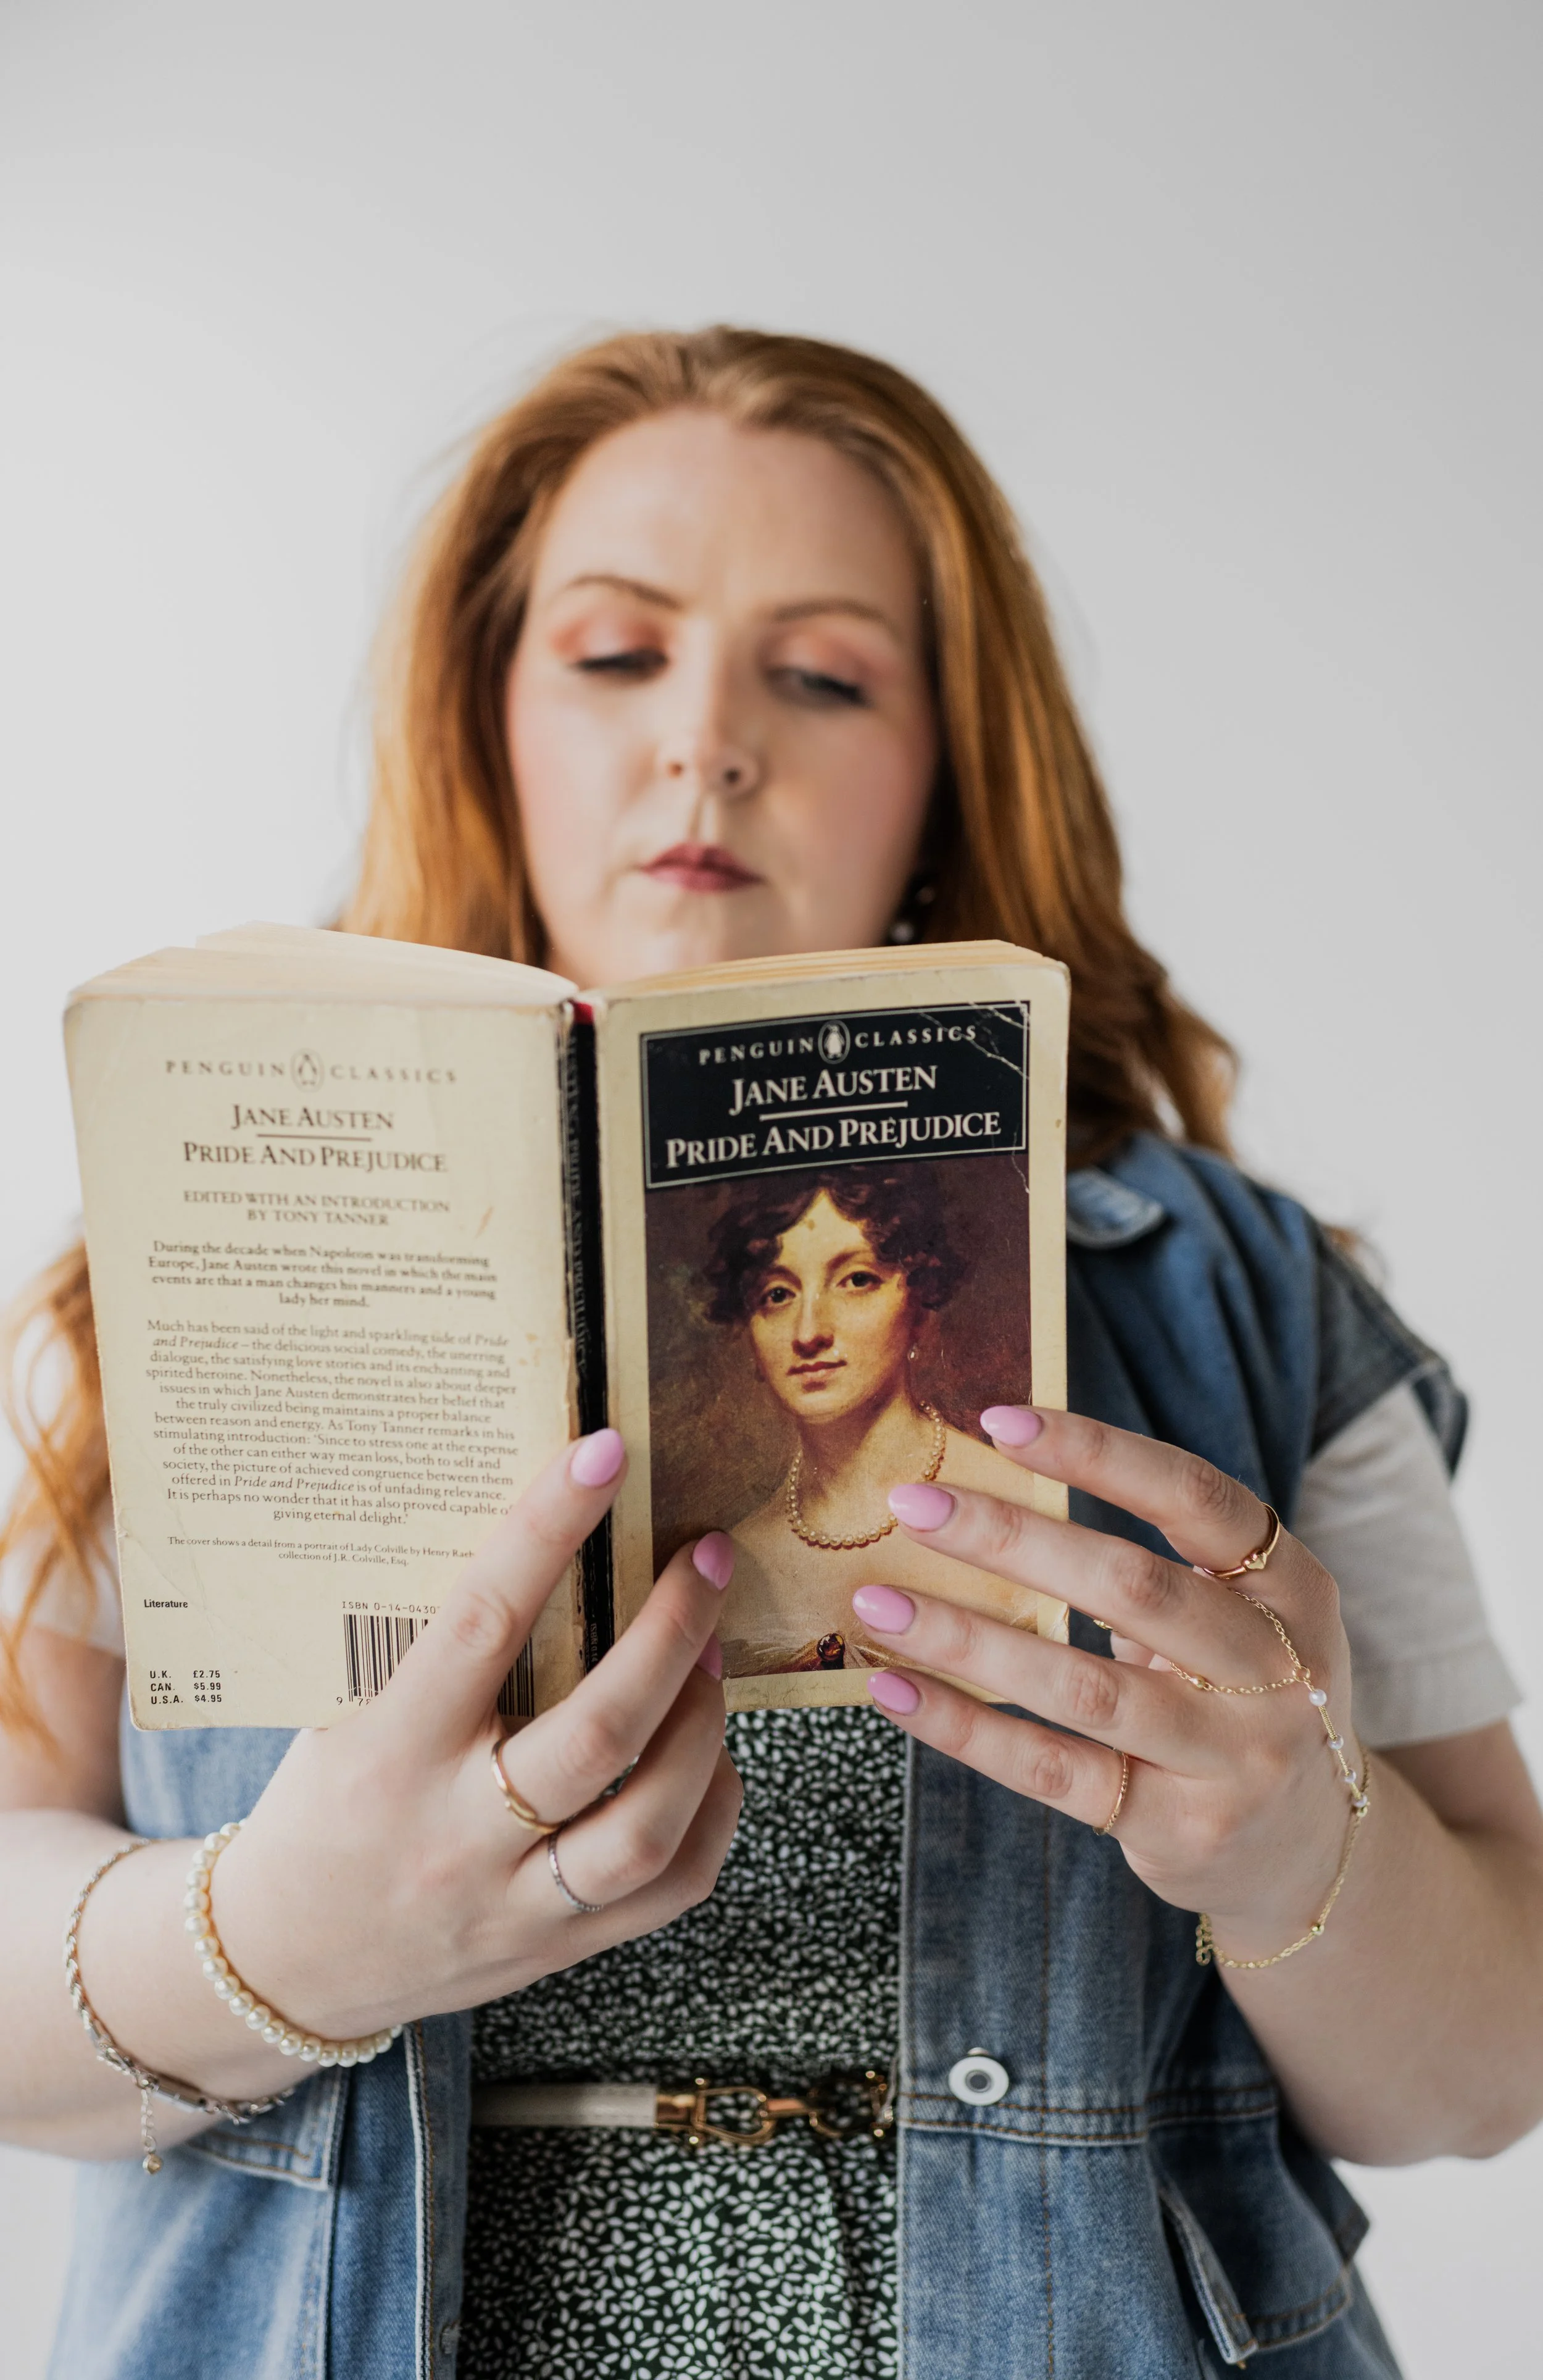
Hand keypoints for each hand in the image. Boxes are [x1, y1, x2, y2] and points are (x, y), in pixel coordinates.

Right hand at [210, 1429, 742, 2041]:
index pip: (482, 1625)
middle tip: (707, 1561)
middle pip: (597, 1735)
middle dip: (671, 1634)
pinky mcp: (556, 1951)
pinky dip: (711, 1810)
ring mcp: (513, 1904)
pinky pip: (669, 1888)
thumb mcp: (344, 1719)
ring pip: (647, 1827)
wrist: (279, 1964)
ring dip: (703, 1727)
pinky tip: (711, 1757)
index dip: (547, 1531)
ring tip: (713, 1657)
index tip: (602, 1456)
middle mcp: (457, 1835)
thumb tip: (535, 1531)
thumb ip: (428, 1649)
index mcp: (391, 1755)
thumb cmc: (322, 1809)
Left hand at [850, 1409, 1366, 1962]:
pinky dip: (967, 1728)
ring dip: (969, 1639)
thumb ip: (1145, 1568)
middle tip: (912, 1502)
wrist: (1308, 1849)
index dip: (1099, 1453)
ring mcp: (1237, 1759)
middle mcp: (1279, 1670)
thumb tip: (981, 1501)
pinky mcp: (1183, 1832)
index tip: (999, 1420)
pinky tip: (898, 1690)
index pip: (1195, 1496)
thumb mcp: (1236, 1618)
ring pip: (1085, 1687)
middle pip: (1132, 1586)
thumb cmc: (1240, 1698)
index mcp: (1293, 1586)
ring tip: (878, 1603)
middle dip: (1011, 1539)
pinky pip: (1055, 1772)